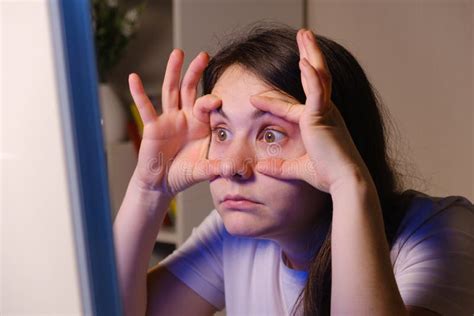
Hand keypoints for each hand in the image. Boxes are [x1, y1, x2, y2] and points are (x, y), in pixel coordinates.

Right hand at [129, 49, 221, 196]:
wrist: (162, 183)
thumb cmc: (184, 174)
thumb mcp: (202, 170)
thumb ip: (216, 167)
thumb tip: (233, 169)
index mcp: (200, 125)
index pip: (206, 106)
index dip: (211, 102)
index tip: (217, 101)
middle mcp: (185, 118)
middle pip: (190, 90)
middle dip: (196, 72)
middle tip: (203, 55)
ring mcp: (168, 119)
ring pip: (171, 91)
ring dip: (173, 72)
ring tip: (177, 53)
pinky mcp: (152, 126)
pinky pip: (145, 108)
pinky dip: (138, 93)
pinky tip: (134, 77)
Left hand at [250, 29, 371, 193]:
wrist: (344, 180)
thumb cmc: (327, 175)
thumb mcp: (297, 169)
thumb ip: (279, 167)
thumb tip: (260, 168)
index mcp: (317, 122)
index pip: (289, 107)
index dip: (272, 101)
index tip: (254, 97)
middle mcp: (323, 111)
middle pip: (314, 76)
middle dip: (308, 54)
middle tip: (302, 35)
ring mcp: (324, 111)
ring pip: (318, 75)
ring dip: (310, 53)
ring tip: (304, 34)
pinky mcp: (323, 115)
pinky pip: (316, 91)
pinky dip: (310, 75)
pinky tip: (303, 60)